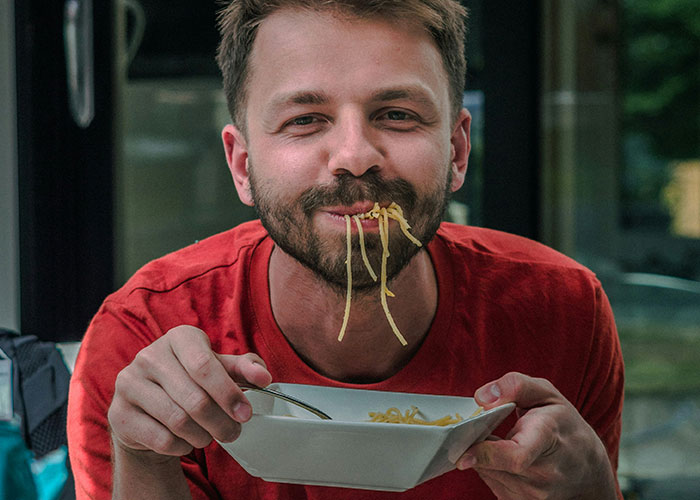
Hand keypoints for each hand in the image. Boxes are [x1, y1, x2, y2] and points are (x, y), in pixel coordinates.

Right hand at [108, 325, 271, 457]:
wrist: (148, 409)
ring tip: (210, 436)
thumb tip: (264, 377)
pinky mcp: (119, 413)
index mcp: (179, 337)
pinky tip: (185, 441)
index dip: (228, 393)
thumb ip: (244, 369)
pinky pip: (160, 438)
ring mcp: (129, 383)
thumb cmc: (191, 382)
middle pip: (194, 398)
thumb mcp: (219, 370)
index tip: (246, 413)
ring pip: (178, 421)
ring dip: (202, 435)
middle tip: (234, 432)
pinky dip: (181, 446)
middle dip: (221, 422)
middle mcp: (150, 355)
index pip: (205, 365)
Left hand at [457, 372, 617, 499]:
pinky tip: (505, 456)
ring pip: (488, 473)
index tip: (463, 454)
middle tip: (477, 430)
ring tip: (502, 441)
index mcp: (548, 437)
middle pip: (494, 464)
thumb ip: (515, 386)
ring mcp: (535, 493)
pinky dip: (490, 467)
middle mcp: (543, 472)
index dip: (485, 455)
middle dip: (477, 446)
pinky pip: (492, 482)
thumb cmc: (564, 425)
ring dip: (483, 456)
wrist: (587, 467)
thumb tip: (482, 398)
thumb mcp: (546, 393)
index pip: (516, 455)